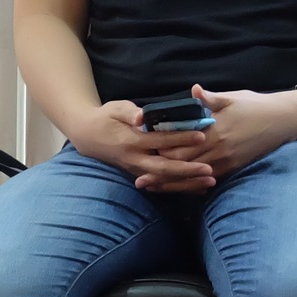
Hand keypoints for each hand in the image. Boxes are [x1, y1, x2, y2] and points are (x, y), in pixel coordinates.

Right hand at [70, 99, 214, 192]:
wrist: (86, 135)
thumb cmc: (105, 118)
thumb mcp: (114, 108)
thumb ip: (128, 111)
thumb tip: (140, 117)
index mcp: (129, 140)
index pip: (158, 141)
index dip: (180, 138)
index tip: (202, 135)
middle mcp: (133, 159)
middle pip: (162, 167)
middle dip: (187, 170)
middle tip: (209, 169)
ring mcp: (135, 169)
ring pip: (163, 179)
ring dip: (187, 182)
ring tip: (210, 181)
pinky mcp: (138, 174)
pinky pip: (161, 183)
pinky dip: (180, 186)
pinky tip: (199, 187)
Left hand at [153, 86, 296, 182]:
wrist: (284, 120)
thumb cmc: (254, 105)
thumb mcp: (231, 98)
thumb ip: (209, 98)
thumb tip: (194, 90)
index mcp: (214, 132)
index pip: (181, 145)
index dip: (161, 148)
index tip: (143, 149)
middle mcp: (219, 150)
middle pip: (183, 164)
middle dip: (160, 169)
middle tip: (138, 174)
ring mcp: (227, 161)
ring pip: (194, 176)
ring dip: (172, 182)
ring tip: (150, 187)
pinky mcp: (234, 167)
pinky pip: (209, 180)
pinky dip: (192, 184)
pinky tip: (177, 188)